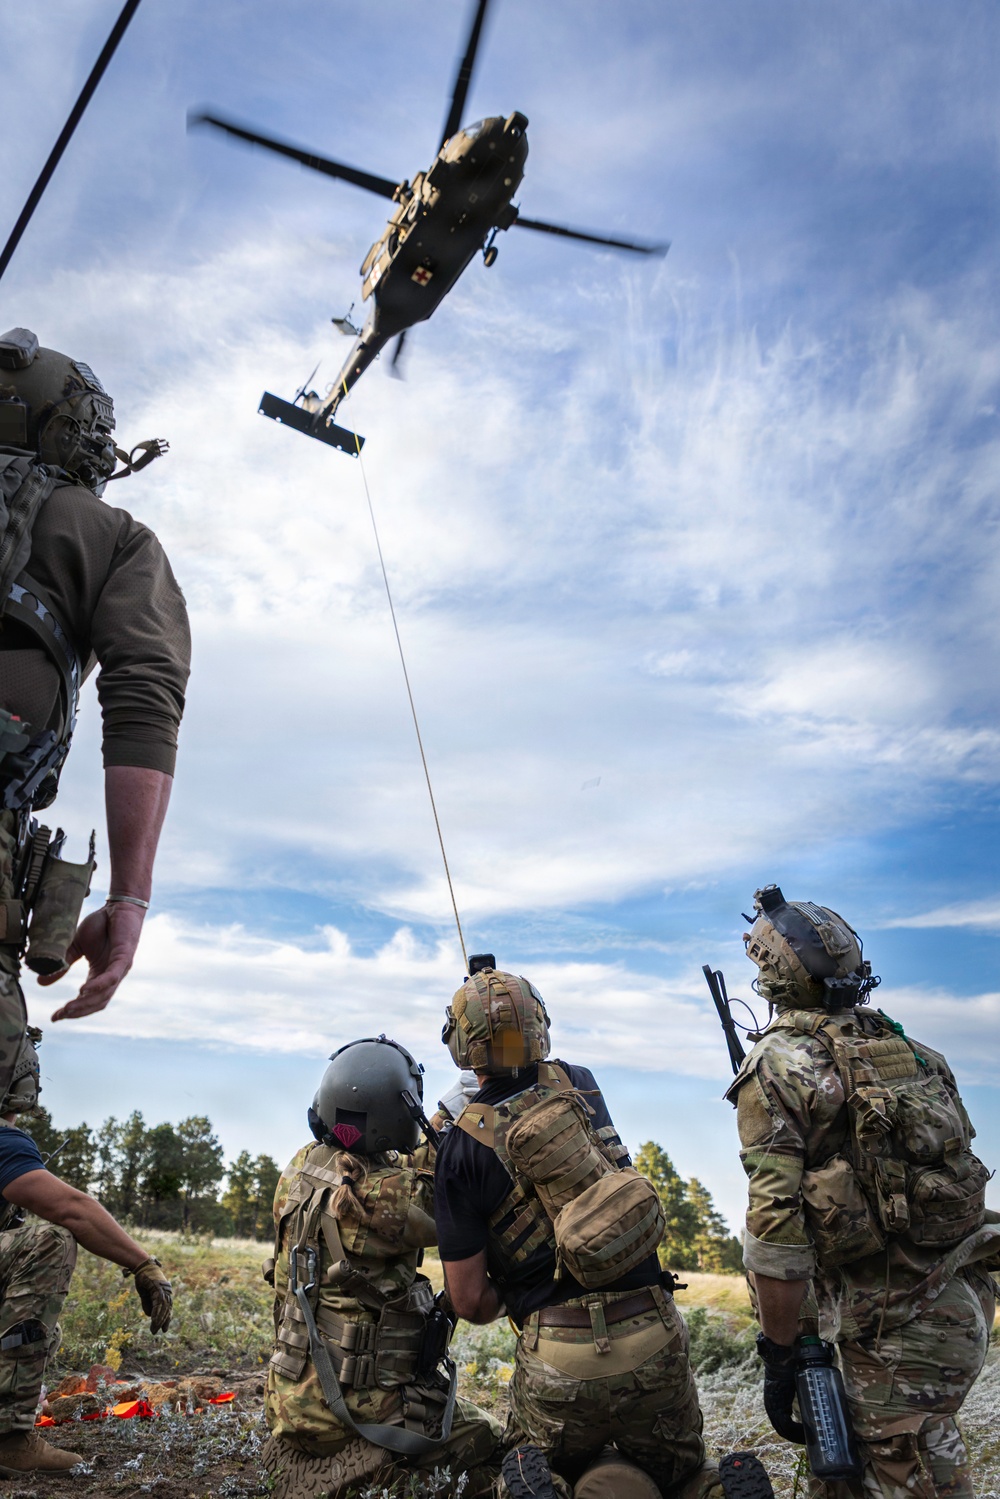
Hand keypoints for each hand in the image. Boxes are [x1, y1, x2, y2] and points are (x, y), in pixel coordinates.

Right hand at [39, 901, 145, 1020]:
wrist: (119, 906)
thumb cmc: (101, 924)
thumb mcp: (77, 945)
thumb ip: (63, 962)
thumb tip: (40, 982)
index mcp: (100, 975)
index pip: (86, 999)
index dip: (72, 1010)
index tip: (54, 1018)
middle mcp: (111, 976)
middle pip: (96, 1003)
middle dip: (77, 1011)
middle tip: (60, 1016)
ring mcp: (119, 969)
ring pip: (104, 994)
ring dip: (86, 1003)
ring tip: (68, 1009)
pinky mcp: (125, 958)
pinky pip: (112, 977)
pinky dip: (98, 986)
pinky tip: (83, 990)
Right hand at [129, 1256, 172, 1333]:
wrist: (142, 1266)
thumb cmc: (144, 1279)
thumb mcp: (145, 1294)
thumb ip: (148, 1304)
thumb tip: (149, 1316)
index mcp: (165, 1293)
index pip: (167, 1308)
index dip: (166, 1319)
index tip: (164, 1329)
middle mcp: (166, 1291)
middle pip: (167, 1309)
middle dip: (163, 1321)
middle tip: (157, 1331)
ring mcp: (163, 1289)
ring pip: (163, 1307)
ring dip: (159, 1319)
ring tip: (154, 1328)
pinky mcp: (158, 1288)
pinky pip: (158, 1302)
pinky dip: (156, 1312)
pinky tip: (153, 1319)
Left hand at [757, 1333, 804, 1443]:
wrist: (782, 1358)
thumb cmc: (790, 1367)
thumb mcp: (797, 1383)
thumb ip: (805, 1390)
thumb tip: (821, 1391)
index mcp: (777, 1404)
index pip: (786, 1425)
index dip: (797, 1432)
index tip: (811, 1435)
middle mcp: (772, 1408)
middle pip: (786, 1431)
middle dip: (799, 1437)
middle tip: (815, 1440)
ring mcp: (772, 1408)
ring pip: (786, 1431)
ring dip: (800, 1436)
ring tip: (814, 1438)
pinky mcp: (776, 1407)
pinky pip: (787, 1426)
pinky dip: (797, 1432)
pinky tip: (807, 1433)